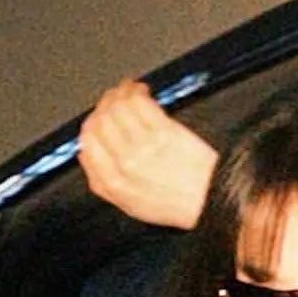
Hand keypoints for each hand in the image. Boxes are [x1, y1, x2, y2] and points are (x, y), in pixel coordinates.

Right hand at [77, 79, 216, 228]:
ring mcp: (142, 147)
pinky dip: (137, 91)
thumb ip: (106, 183)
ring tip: (130, 92)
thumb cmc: (178, 204)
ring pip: (116, 108)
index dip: (90, 125)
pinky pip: (138, 102)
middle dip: (104, 105)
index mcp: (112, 184)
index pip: (86, 144)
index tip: (99, 118)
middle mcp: (123, 165)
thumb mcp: (132, 205)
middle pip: (99, 121)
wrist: (211, 200)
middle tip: (114, 99)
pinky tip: (142, 92)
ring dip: (120, 93)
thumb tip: (88, 156)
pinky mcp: (161, 133)